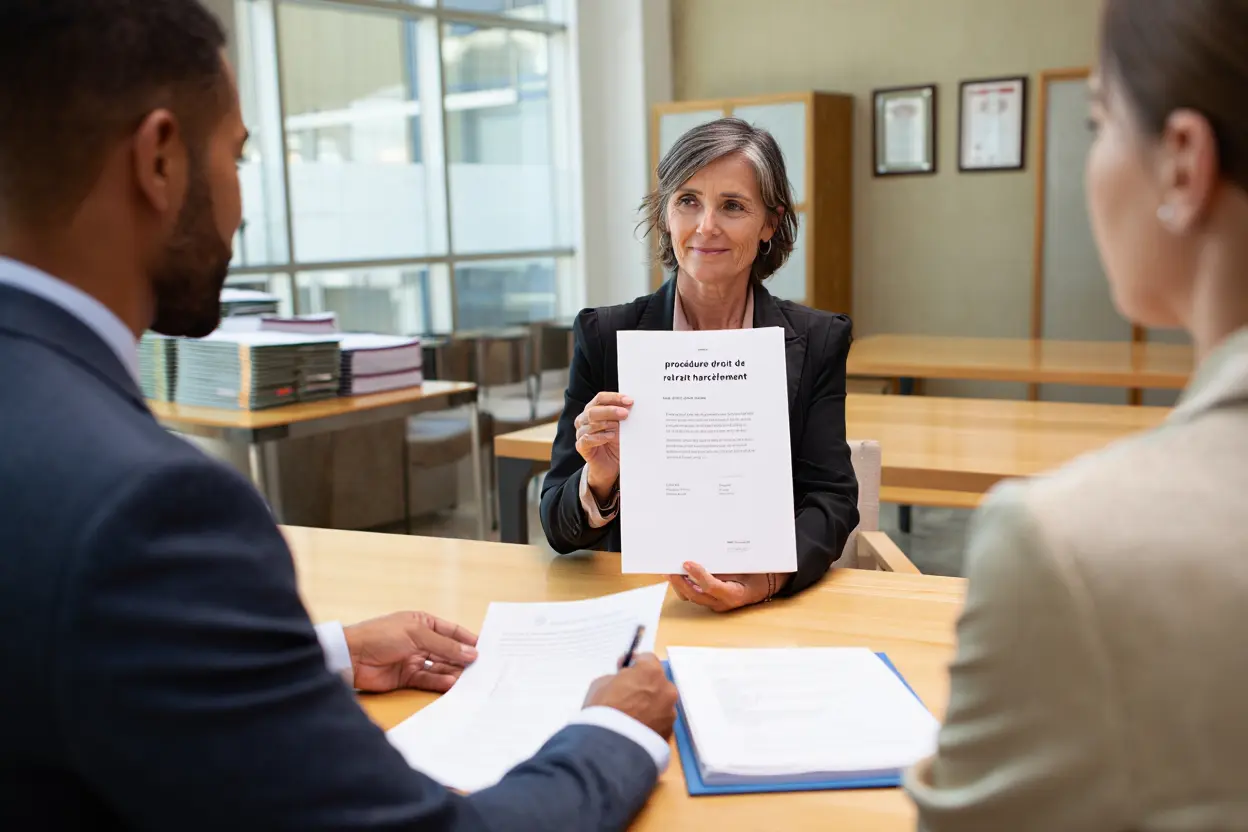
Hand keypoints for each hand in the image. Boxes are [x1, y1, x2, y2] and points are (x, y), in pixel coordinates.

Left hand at [344, 611, 478, 693]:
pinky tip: (452, 684)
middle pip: (448, 651)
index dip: (468, 640)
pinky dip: (440, 683)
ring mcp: (414, 659)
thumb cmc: (381, 635)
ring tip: (470, 680)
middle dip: (463, 659)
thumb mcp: (417, 635)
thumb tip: (471, 652)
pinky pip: (429, 680)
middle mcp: (421, 641)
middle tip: (482, 669)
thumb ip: (444, 646)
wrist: (351, 656)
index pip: (452, 632)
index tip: (486, 649)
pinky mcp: (407, 677)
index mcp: (424, 623)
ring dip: (454, 673)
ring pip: (440, 668)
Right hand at [574, 392, 632, 500]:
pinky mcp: (580, 446)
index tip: (629, 400)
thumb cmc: (615, 443)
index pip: (600, 398)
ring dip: (607, 424)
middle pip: (593, 410)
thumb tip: (632, 406)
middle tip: (626, 413)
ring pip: (590, 424)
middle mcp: (583, 419)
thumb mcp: (621, 428)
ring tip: (619, 427)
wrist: (609, 465)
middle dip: (611, 410)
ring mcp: (580, 433)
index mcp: (592, 410)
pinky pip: (587, 439)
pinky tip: (610, 437)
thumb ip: (623, 416)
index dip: (614, 398)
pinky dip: (600, 437)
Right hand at [583, 653, 677, 738]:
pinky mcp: (670, 733)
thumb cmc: (603, 709)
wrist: (611, 747)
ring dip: (650, 705)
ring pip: (661, 703)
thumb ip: (617, 679)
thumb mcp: (601, 684)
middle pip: (657, 681)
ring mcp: (670, 712)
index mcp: (651, 671)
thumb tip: (623, 682)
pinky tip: (637, 729)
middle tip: (628, 695)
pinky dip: (652, 722)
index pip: (647, 659)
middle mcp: (667, 689)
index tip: (624, 670)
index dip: (635, 664)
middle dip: (645, 685)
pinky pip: (660, 721)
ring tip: (633, 716)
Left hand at [668, 562, 789, 611]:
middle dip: (680, 581)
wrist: (763, 586)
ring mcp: (715, 604)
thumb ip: (727, 564)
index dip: (698, 575)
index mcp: (734, 594)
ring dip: (678, 584)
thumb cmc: (756, 574)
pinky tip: (676, 575)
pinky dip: (683, 585)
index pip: (712, 586)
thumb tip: (708, 555)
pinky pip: (693, 595)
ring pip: (691, 597)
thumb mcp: (746, 567)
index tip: (687, 563)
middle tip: (670, 568)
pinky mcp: (710, 601)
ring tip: (668, 571)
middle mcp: (722, 603)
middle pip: (695, 595)